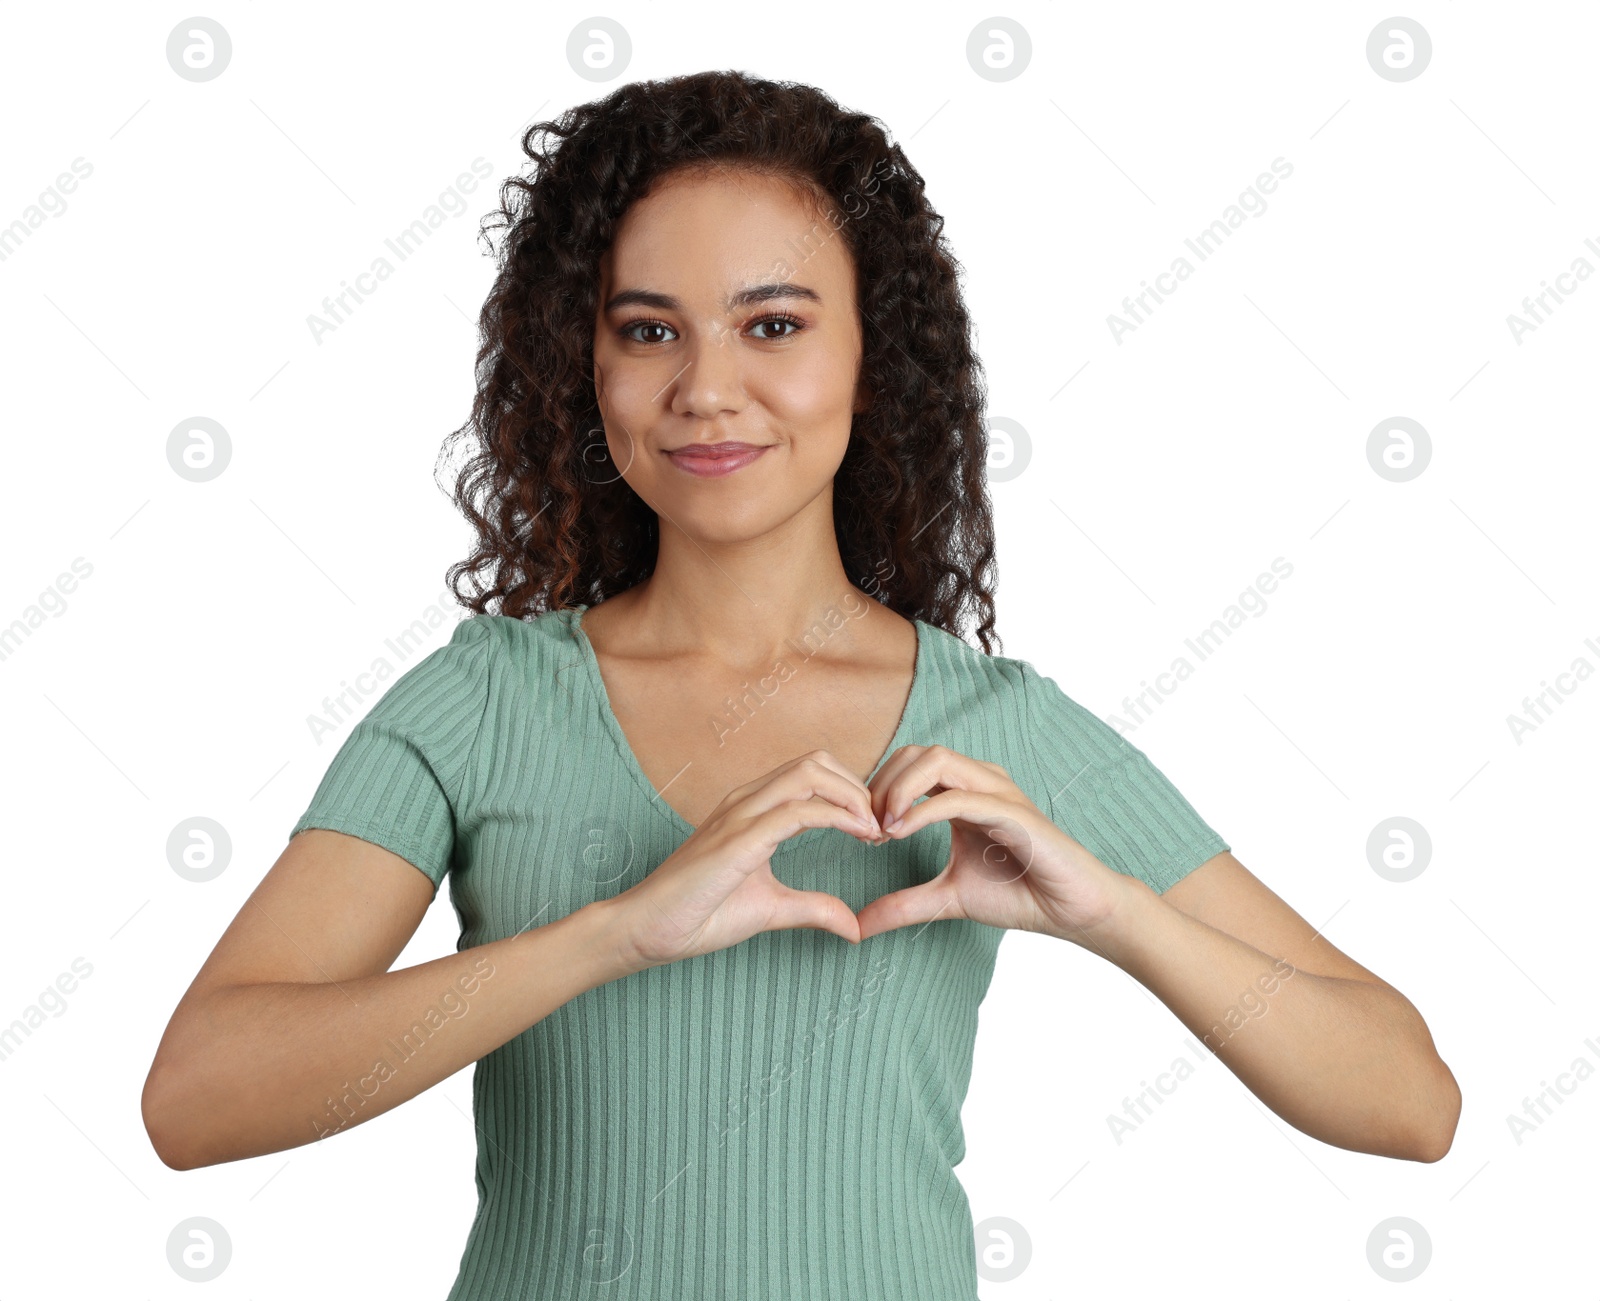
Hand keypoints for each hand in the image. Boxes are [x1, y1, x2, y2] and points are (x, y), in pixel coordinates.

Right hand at [604, 751, 880, 969]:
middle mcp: (746, 801)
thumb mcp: (771, 909)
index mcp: (751, 809)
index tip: (874, 830)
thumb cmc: (698, 914)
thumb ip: (812, 909)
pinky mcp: (738, 840)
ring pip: (810, 774)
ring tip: (873, 830)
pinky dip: (838, 818)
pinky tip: (859, 836)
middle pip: (817, 762)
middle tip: (881, 827)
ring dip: (853, 796)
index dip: (851, 794)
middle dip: (859, 788)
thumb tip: (854, 926)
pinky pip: (798, 811)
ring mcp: (740, 815)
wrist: (647, 930)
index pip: (812, 773)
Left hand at [855, 744, 1138, 948]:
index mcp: (962, 791)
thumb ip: (903, 905)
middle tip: (866, 829)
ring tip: (881, 829)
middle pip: (914, 752)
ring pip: (935, 759)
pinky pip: (959, 797)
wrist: (1071, 909)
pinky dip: (922, 811)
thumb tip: (856, 926)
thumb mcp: (946, 898)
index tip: (861, 834)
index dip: (875, 792)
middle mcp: (979, 781)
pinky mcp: (1012, 812)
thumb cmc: (1019, 894)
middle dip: (880, 785)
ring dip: (898, 789)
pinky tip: (899, 834)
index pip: (906, 764)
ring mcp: (997, 791)